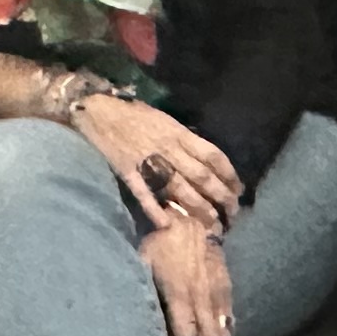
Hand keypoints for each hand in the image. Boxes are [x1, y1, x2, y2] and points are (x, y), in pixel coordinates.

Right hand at [68, 91, 242, 233]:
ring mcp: (148, 162)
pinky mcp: (128, 173)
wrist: (98, 110)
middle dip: (221, 197)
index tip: (238, 190)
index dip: (229, 175)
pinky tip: (169, 224)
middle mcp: (168, 148)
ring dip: (199, 209)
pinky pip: (145, 194)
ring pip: (179, 189)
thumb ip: (184, 139)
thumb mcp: (165, 120)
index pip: (213, 155)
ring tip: (213, 225)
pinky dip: (156, 210)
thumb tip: (205, 159)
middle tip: (232, 214)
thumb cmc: (134, 114)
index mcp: (179, 133)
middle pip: (202, 176)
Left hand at [143, 223, 233, 335]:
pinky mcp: (226, 282)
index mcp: (179, 293)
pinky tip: (213, 328)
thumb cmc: (159, 241)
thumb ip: (141, 289)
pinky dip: (222, 325)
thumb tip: (130, 315)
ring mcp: (216, 290)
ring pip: (222, 331)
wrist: (188, 216)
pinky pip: (229, 314)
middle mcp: (201, 296)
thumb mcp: (142, 263)